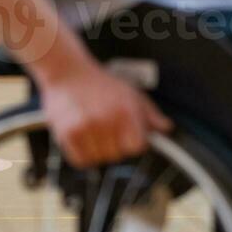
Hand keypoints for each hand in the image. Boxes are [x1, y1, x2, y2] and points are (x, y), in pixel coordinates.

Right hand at [39, 61, 170, 167]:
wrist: (66, 71)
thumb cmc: (100, 83)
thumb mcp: (130, 92)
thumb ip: (150, 113)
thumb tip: (166, 127)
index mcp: (125, 111)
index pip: (137, 147)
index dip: (133, 142)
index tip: (126, 134)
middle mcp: (106, 120)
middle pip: (118, 155)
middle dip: (114, 145)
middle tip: (105, 129)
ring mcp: (86, 128)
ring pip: (99, 159)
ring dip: (97, 150)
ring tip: (92, 132)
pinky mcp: (67, 133)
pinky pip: (80, 161)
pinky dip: (82, 155)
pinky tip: (82, 139)